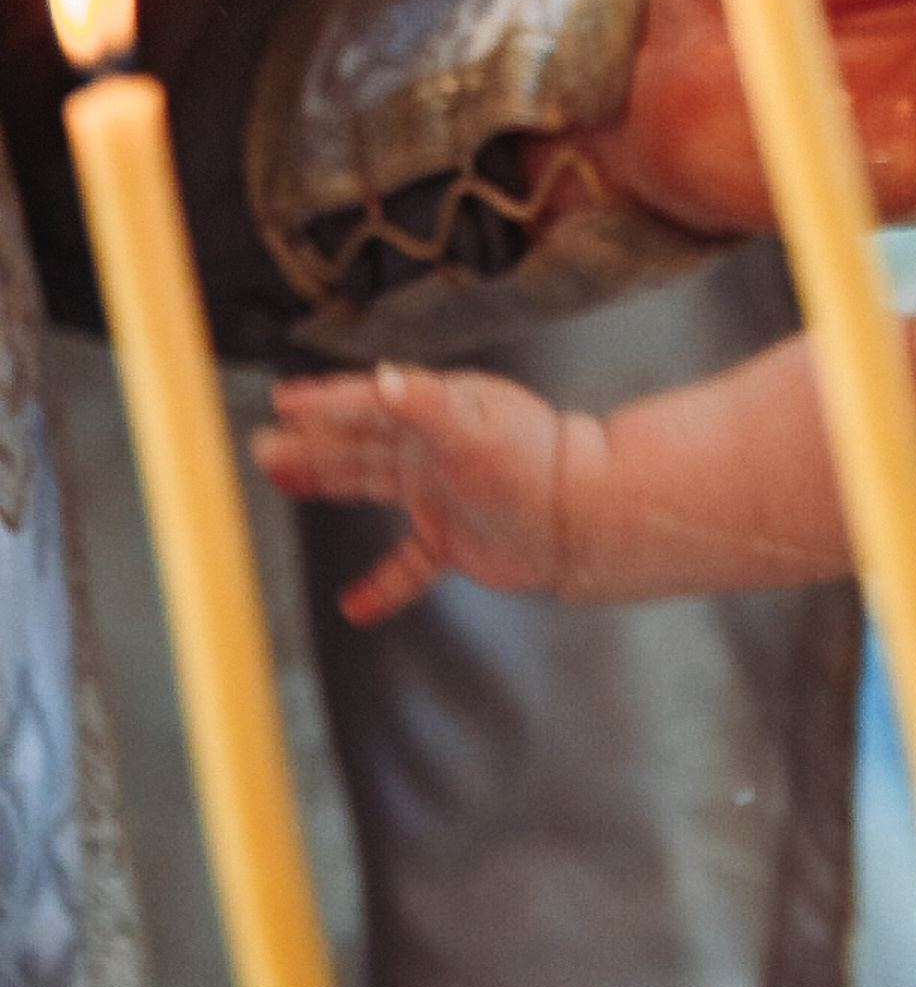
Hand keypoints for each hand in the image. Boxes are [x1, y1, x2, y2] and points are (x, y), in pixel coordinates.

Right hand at [257, 365, 573, 623]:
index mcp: (437, 414)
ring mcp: (440, 494)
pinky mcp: (453, 540)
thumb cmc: (533, 464)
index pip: (367, 404)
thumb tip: (381, 378)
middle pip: (356, 443)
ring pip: (368, 486)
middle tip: (263, 445)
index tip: (283, 401)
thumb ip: (426, 404)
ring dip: (326, 483)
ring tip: (283, 479)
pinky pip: (407, 565)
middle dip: (309, 443)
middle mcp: (433, 450)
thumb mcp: (474, 429)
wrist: (581, 519)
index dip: (323, 402)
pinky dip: (382, 585)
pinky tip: (355, 607)